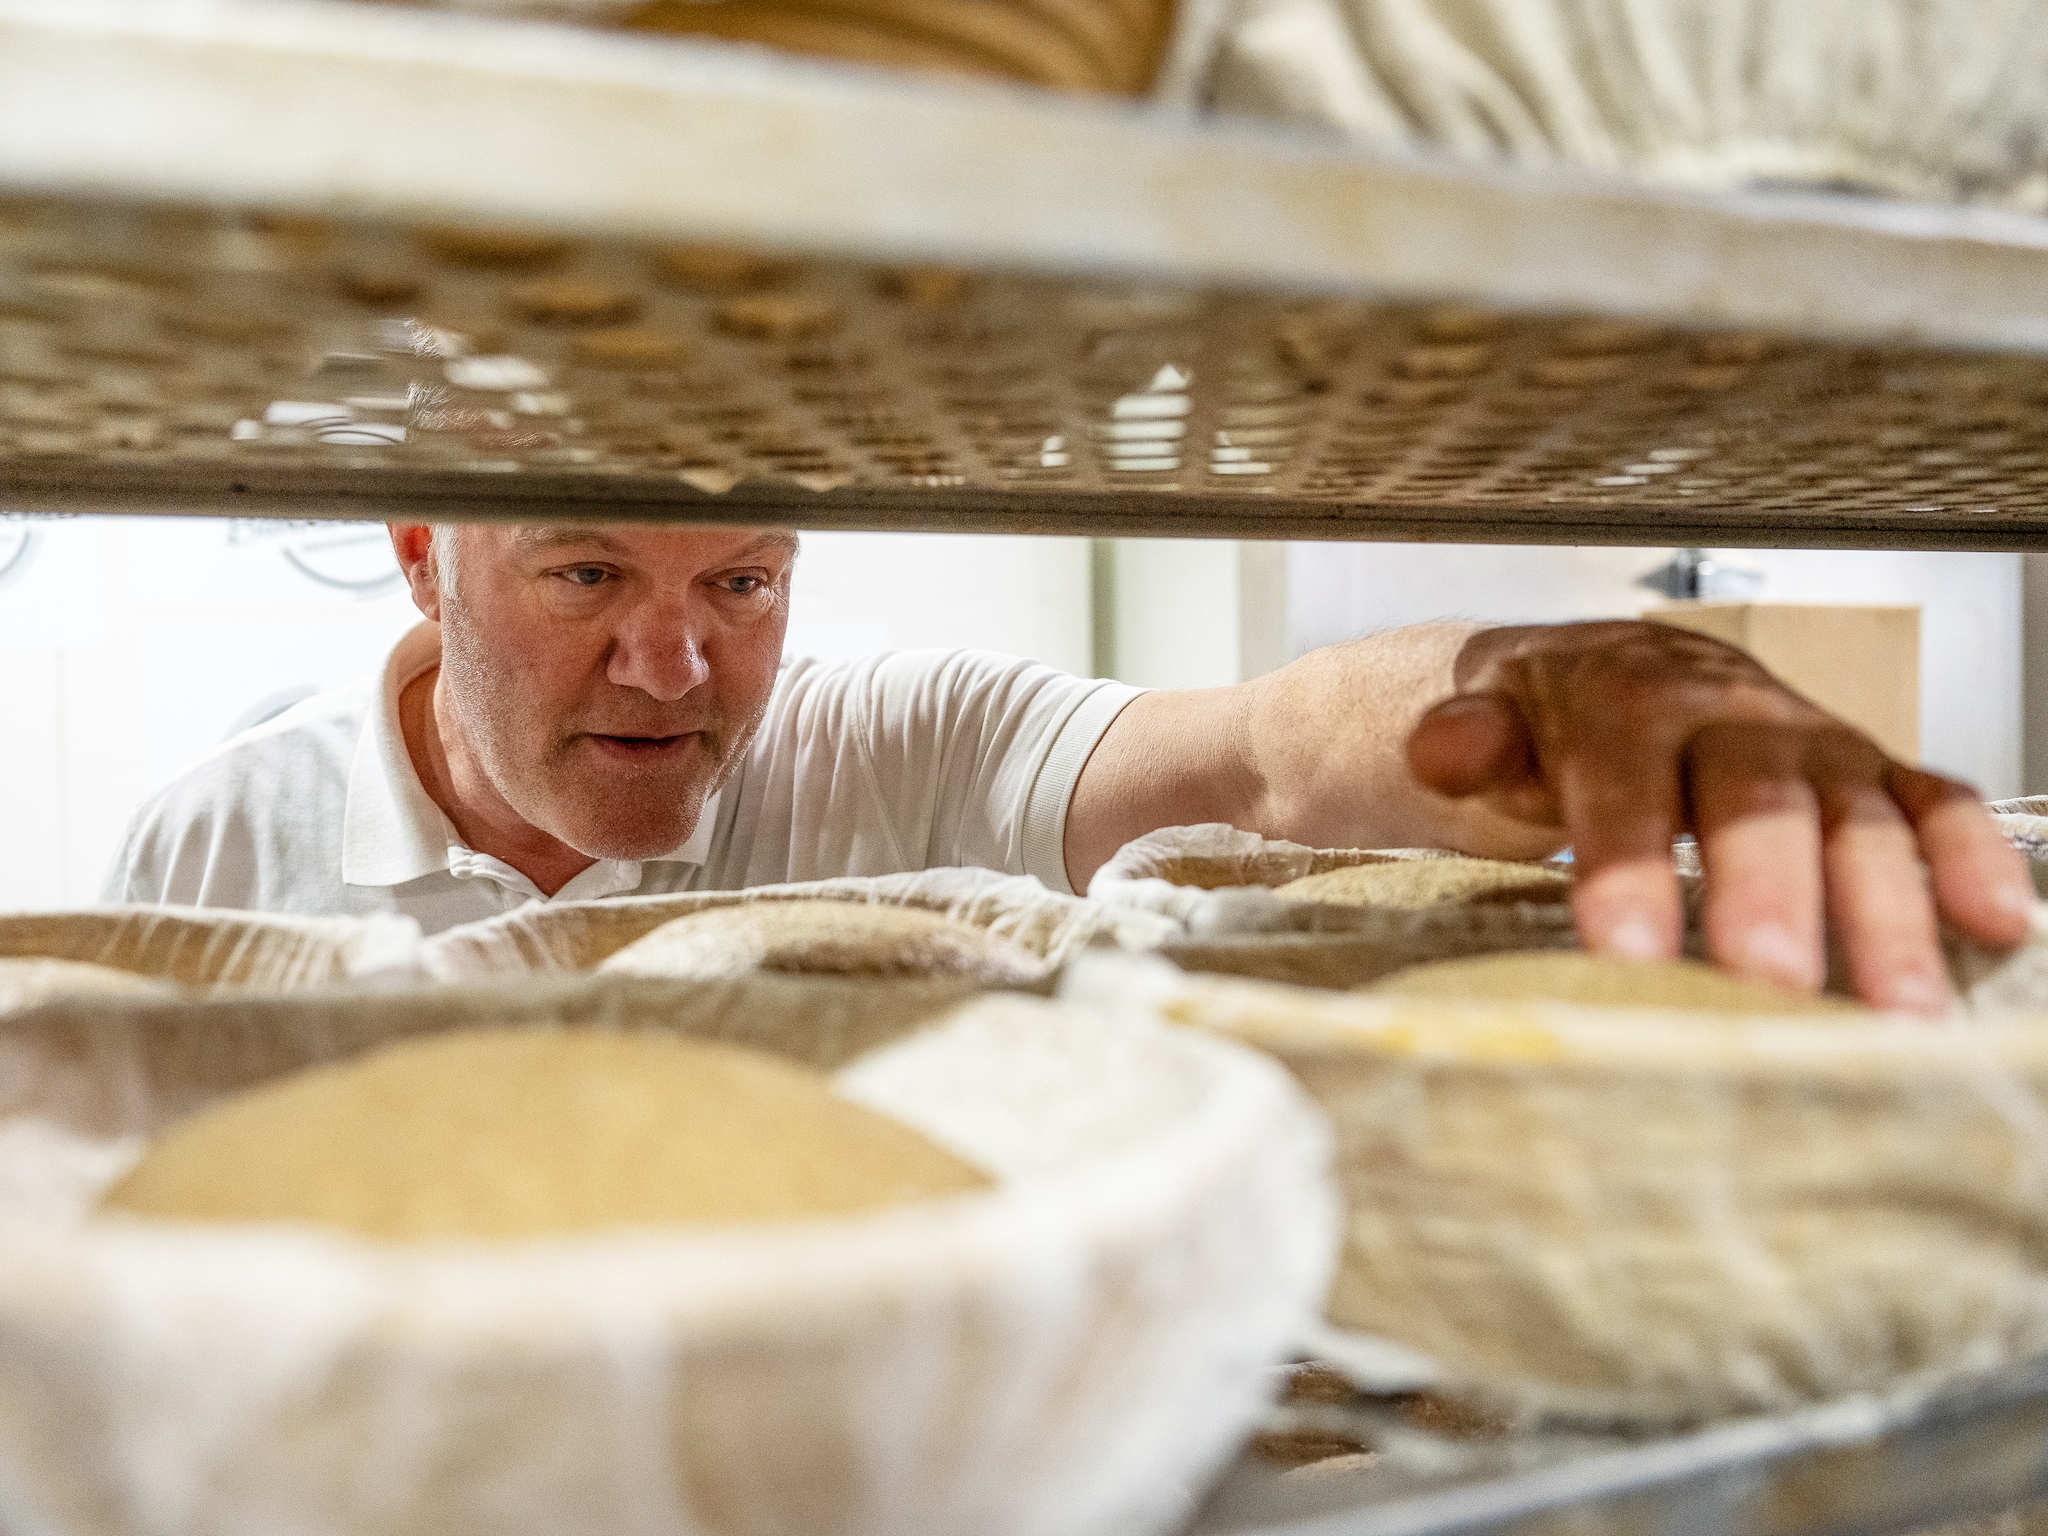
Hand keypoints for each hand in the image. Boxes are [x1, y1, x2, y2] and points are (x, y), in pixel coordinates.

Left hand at [1404, 621, 2031, 1012]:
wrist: (1598, 674)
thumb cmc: (1539, 726)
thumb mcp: (1483, 726)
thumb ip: (1466, 744)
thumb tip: (1442, 748)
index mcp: (1624, 699)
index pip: (1623, 781)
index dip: (1627, 863)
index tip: (1624, 955)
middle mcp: (1730, 711)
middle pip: (1756, 796)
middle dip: (1768, 892)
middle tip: (1770, 987)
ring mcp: (1810, 740)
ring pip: (1858, 813)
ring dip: (1886, 908)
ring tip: (1899, 1014)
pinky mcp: (1866, 772)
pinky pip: (1933, 802)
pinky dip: (1971, 857)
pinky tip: (1999, 929)